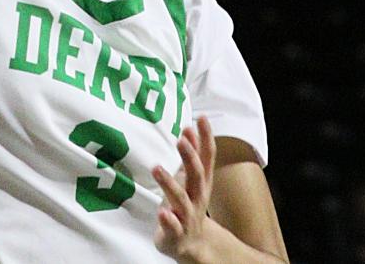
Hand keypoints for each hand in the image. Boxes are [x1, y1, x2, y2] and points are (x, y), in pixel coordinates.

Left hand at [154, 117, 218, 259]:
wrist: (191, 244)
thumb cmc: (188, 205)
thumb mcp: (192, 181)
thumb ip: (191, 157)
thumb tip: (189, 128)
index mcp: (202, 183)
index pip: (208, 157)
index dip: (206, 138)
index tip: (201, 118)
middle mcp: (198, 197)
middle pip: (197, 175)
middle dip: (190, 157)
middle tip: (181, 139)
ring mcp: (187, 216)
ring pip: (181, 199)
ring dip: (170, 183)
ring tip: (157, 168)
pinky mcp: (176, 233)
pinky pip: (173, 227)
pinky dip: (168, 220)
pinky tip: (162, 212)